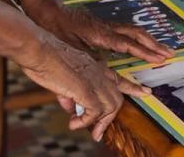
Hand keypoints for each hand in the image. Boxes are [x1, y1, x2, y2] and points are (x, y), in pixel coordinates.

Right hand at [15, 31, 150, 140]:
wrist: (37, 49)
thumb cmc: (43, 60)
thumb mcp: (60, 80)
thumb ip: (69, 95)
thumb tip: (71, 110)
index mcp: (93, 67)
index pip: (118, 78)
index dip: (133, 87)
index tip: (146, 92)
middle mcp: (98, 73)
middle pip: (117, 99)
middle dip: (110, 119)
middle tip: (98, 133)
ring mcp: (94, 80)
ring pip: (111, 106)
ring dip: (99, 123)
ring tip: (90, 133)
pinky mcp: (85, 89)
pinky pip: (94, 112)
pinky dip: (86, 122)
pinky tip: (74, 123)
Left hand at [24, 0, 173, 64]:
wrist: (46, 8)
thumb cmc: (53, 29)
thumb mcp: (62, 51)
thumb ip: (72, 72)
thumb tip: (73, 103)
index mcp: (98, 33)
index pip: (126, 43)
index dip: (143, 52)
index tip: (159, 59)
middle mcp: (106, 28)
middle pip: (136, 33)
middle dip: (154, 45)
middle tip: (170, 54)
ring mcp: (105, 25)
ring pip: (133, 30)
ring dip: (149, 41)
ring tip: (163, 50)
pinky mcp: (103, 26)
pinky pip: (127, 31)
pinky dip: (139, 38)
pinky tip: (144, 44)